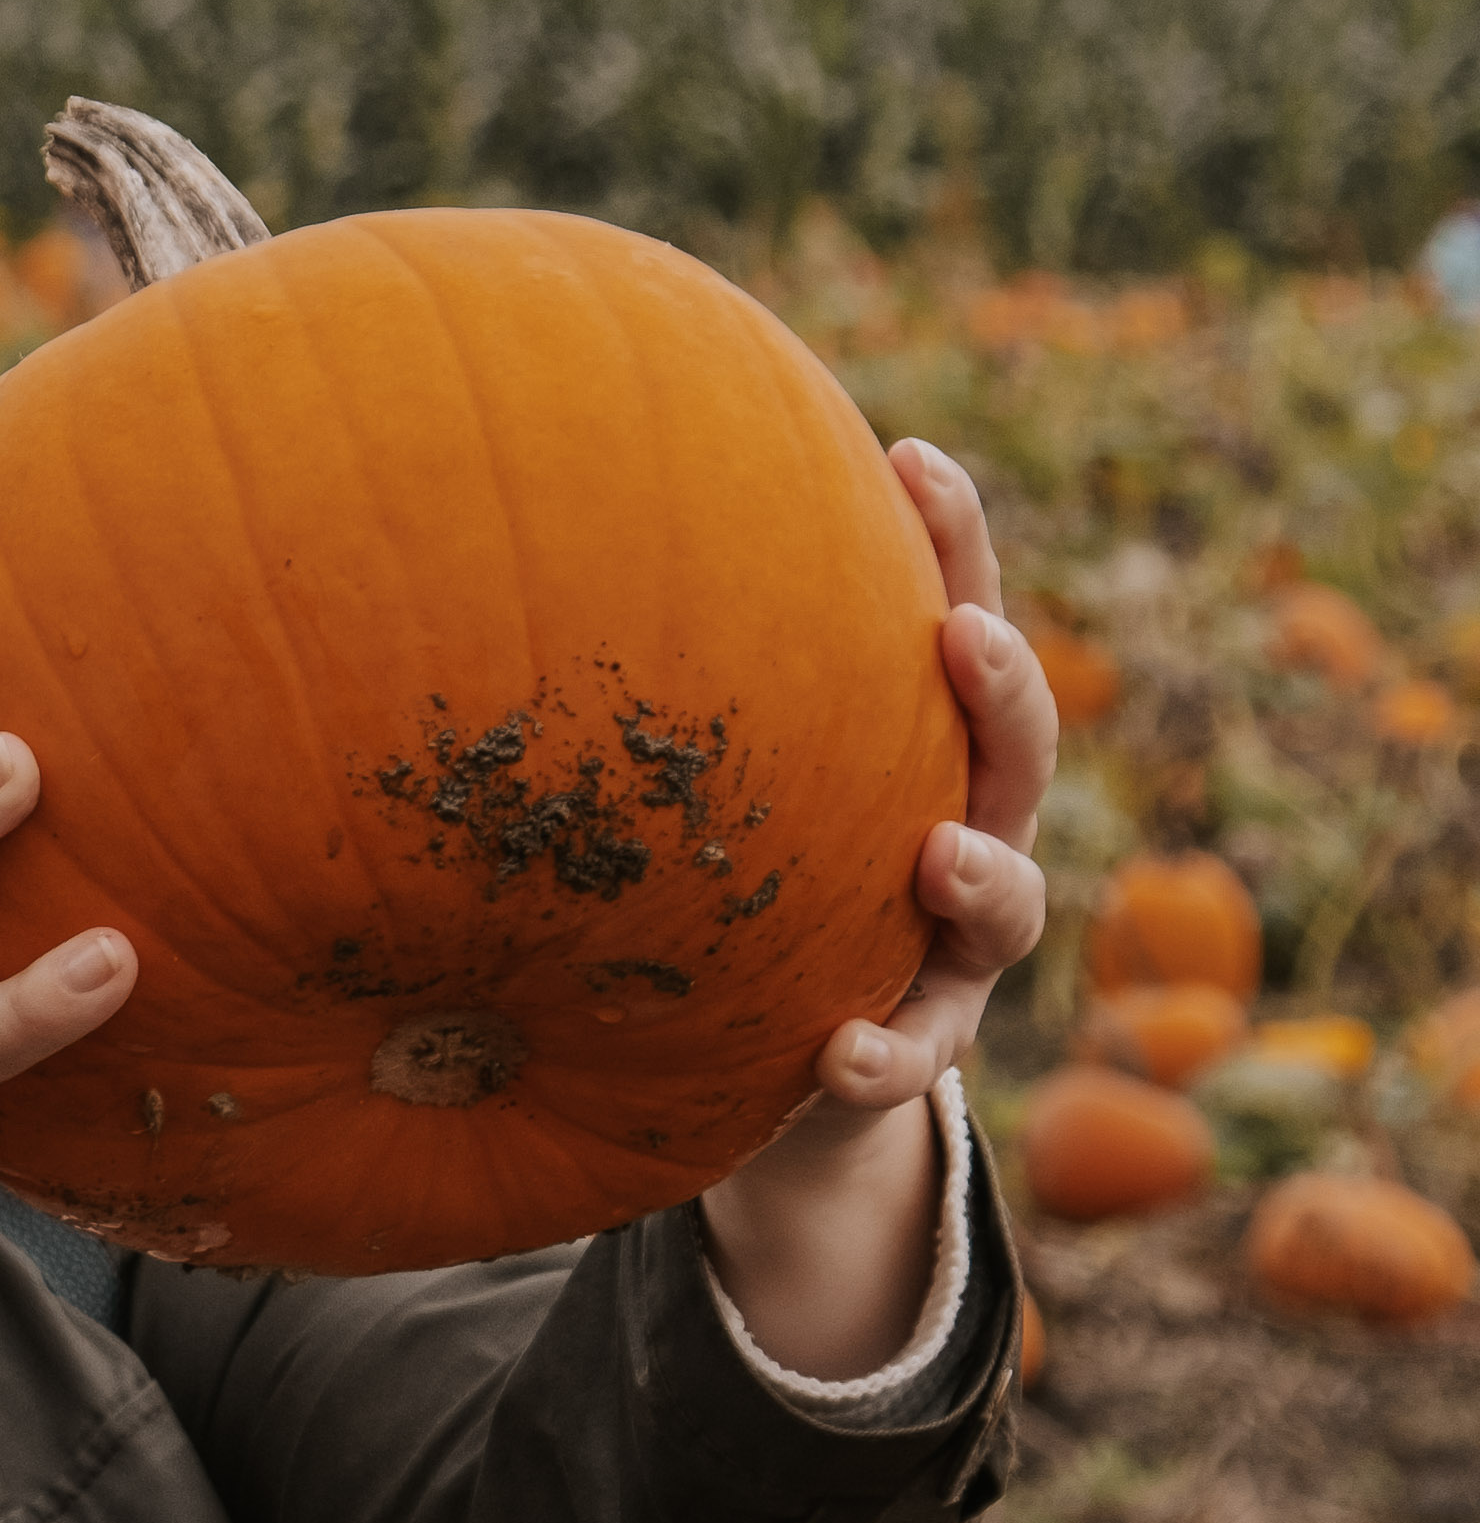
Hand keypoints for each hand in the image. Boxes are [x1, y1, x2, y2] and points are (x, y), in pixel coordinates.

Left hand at [700, 440, 1053, 1380]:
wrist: (770, 1063)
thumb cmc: (726, 876)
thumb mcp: (703, 780)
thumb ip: (666, 690)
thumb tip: (507, 541)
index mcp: (918, 743)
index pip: (954, 616)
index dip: (951, 540)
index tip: (910, 459)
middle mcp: (964, 827)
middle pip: (1015, 751)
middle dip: (1003, 689)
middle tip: (962, 635)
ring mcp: (953, 946)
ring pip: (1008, 904)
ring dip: (983, 876)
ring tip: (940, 857)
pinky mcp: (916, 1044)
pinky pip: (917, 1056)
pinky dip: (885, 1055)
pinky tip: (837, 1054)